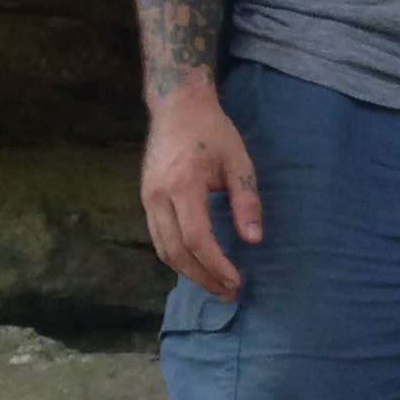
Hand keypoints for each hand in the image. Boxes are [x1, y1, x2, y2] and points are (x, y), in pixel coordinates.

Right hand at [139, 85, 260, 298]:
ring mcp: (147, 198)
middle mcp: (158, 196)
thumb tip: (253, 240)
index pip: (197, 239)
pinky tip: (198, 265)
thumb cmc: (212, 132)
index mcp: (182, 186)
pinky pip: (158, 237)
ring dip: (188, 272)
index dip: (216, 265)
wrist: (177, 107)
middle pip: (175, 251)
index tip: (236, 281)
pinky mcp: (146, 198)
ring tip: (216, 285)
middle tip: (229, 292)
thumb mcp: (239, 162)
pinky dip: (177, 256)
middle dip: (203, 277)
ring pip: (162, 249)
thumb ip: (247, 201)